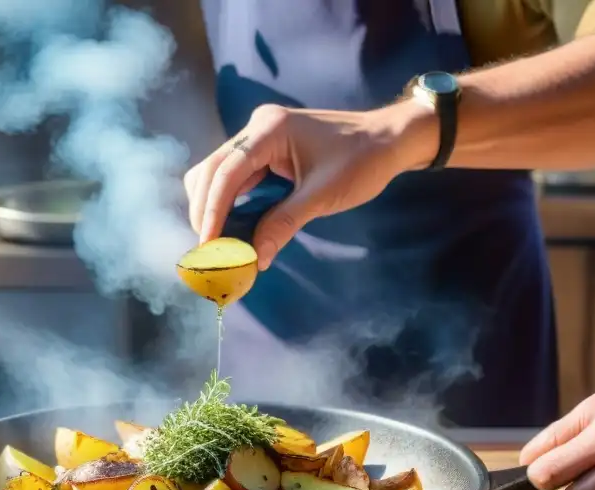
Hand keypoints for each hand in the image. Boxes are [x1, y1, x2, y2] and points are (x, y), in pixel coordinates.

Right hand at [183, 102, 432, 268]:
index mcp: (269, 129)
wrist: (390, 139)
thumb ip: (284, 223)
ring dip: (213, 207)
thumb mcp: (323, 196)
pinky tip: (233, 228)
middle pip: (211, 170)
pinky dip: (229, 203)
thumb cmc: (363, 161)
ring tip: (218, 243)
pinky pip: (236, 177)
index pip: (226, 172)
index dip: (212, 211)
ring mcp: (260, 137)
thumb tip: (255, 258)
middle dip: (205, 211)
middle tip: (209, 250)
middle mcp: (258, 127)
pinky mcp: (266, 150)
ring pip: (217, 173)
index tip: (208, 245)